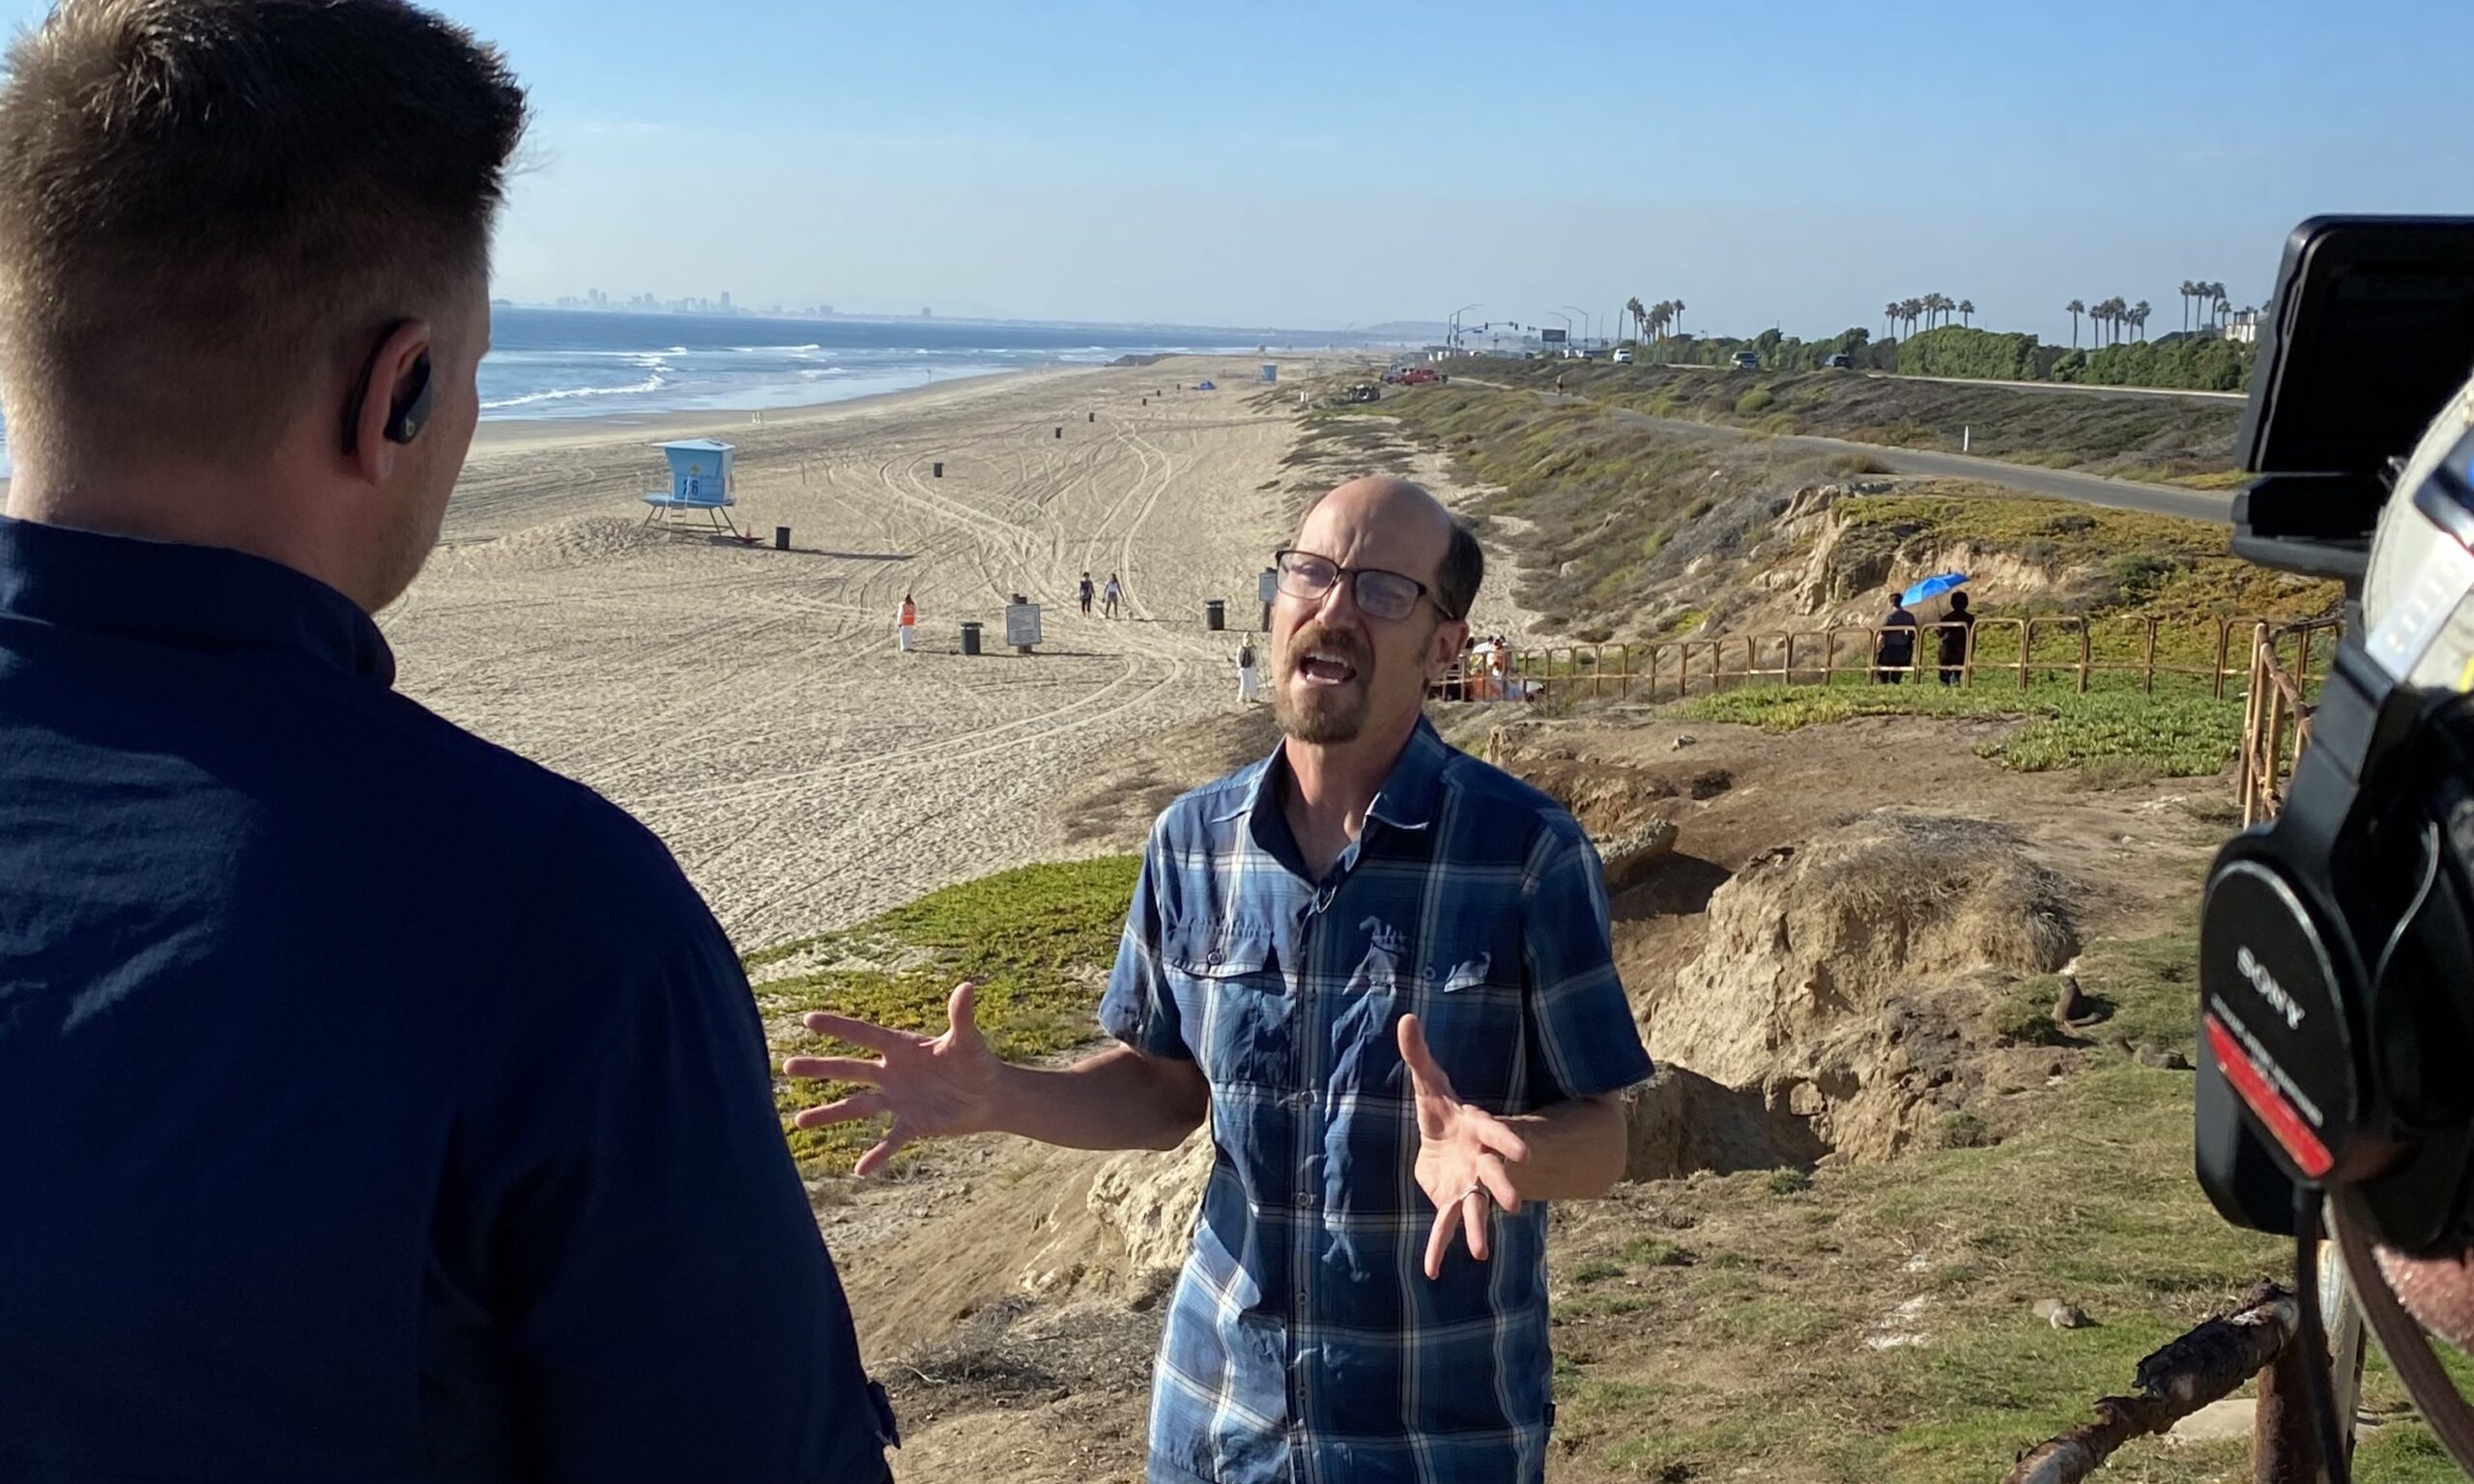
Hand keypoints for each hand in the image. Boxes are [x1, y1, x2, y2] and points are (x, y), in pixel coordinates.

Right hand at [784, 982, 999, 1176]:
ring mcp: (899, 1100)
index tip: (808, 1020)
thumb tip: (966, 987)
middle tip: (785, 1067)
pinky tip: (860, 1170)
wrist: (990, 1096)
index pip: (864, 1035)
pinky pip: (889, 1141)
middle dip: (819, 1068)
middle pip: (849, 1069)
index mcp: (902, 1048)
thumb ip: (961, 1017)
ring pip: (857, 1107)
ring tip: (798, 1121)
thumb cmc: (978, 1063)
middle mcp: (893, 1073)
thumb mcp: (968, 1041)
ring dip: (830, 1114)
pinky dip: (876, 1155)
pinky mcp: (912, 1124)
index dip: (838, 1028)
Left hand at [1399, 1013, 1529, 1278]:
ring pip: (1475, 1209)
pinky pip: (1446, 1227)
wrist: (1443, 1141)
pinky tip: (1432, 1271)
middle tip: (1513, 1206)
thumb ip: (1419, 1054)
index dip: (1507, 1142)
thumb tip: (1406, 1017)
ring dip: (1477, 1230)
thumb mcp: (1428, 1082)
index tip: (1520, 1154)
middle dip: (1503, 1189)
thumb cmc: (1442, 1109)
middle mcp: (1480, 1160)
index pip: (1495, 1132)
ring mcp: (1468, 1184)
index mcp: (1477, 1129)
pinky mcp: (1452, 1201)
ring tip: (1479, 1254)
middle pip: (1494, 1176)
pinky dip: (1438, 1248)